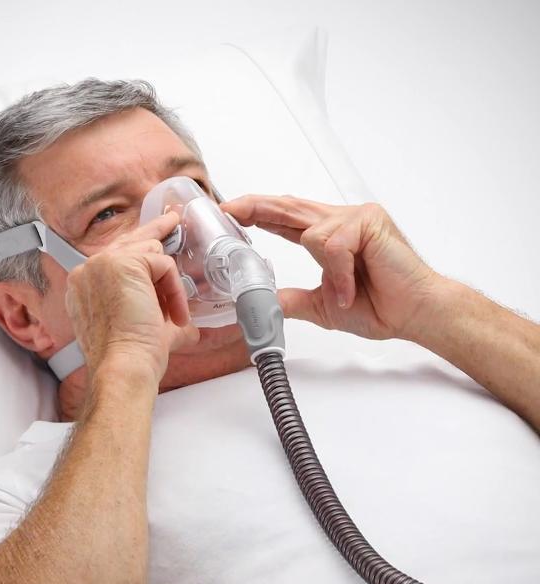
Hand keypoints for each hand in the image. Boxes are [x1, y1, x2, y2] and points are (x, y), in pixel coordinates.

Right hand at [65, 212, 199, 384]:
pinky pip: (163, 264)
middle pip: (130, 241)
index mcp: (84, 285)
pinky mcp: (124, 264)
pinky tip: (175, 316)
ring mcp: (103, 264)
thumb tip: (187, 328)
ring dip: (169, 286)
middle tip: (173, 218)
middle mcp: (87, 270)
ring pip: (150, 253)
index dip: (140, 247)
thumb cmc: (129, 358)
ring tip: (175, 316)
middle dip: (156, 232)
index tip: (158, 235)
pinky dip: (175, 291)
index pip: (116, 255)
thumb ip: (161, 320)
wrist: (123, 367)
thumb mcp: (143, 330)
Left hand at [220, 196, 440, 340]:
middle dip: (257, 208)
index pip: (287, 220)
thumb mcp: (322, 305)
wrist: (414, 314)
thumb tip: (263, 301)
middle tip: (230, 209)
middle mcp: (341, 222)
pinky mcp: (369, 222)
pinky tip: (354, 286)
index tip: (232, 213)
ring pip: (310, 232)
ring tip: (347, 294)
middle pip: (289, 207)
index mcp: (330, 238)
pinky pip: (333, 244)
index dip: (259, 214)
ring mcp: (356, 218)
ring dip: (328, 273)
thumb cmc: (381, 306)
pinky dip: (340, 271)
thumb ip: (292, 299)